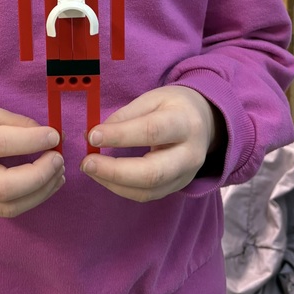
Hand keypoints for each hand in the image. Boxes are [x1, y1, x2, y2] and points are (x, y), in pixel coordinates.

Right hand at [0, 102, 63, 217]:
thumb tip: (50, 136)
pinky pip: (7, 211)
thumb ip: (15, 123)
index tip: (54, 135)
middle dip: (39, 176)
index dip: (30, 141)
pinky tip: (46, 183)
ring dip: (41, 191)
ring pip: (8, 207)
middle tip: (58, 159)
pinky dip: (32, 199)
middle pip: (2, 188)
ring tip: (58, 172)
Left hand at [81, 86, 222, 201]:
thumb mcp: (153, 98)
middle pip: (152, 172)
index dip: (120, 136)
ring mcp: (187, 175)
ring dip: (114, 183)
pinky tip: (106, 176)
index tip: (92, 136)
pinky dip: (122, 188)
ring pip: (149, 190)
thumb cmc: (175, 106)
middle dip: (115, 171)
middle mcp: (190, 153)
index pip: (151, 131)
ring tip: (91, 169)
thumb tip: (96, 134)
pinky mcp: (178, 187)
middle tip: (87, 163)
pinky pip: (148, 195)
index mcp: (185, 122)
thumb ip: (126, 115)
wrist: (207, 121)